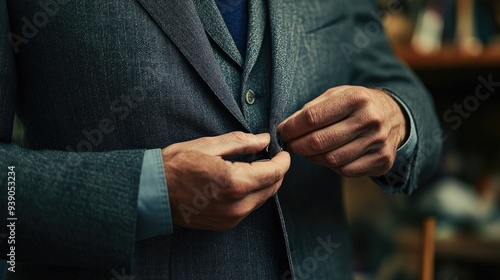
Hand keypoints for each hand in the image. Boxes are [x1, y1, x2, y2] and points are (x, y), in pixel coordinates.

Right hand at [161, 132, 289, 230]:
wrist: (151, 193)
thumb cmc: (175, 166)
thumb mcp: (208, 145)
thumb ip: (240, 143)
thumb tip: (263, 139)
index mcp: (235, 182)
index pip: (275, 172)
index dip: (283, 160)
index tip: (282, 151)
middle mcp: (237, 205)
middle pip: (273, 187)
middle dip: (276, 170)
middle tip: (268, 155)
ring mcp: (231, 218)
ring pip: (262, 199)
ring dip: (264, 182)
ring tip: (253, 166)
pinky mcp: (225, 224)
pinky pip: (249, 208)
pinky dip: (251, 194)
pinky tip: (240, 181)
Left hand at [277, 86, 406, 176]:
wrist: (394, 116)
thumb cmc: (357, 105)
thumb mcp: (337, 95)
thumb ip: (312, 109)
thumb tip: (285, 128)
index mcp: (356, 98)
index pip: (313, 117)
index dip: (292, 128)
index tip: (283, 132)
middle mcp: (370, 120)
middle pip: (320, 141)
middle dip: (297, 146)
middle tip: (289, 146)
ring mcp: (378, 142)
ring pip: (331, 159)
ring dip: (312, 158)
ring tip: (305, 151)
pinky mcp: (382, 160)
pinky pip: (345, 170)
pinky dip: (329, 166)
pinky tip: (325, 157)